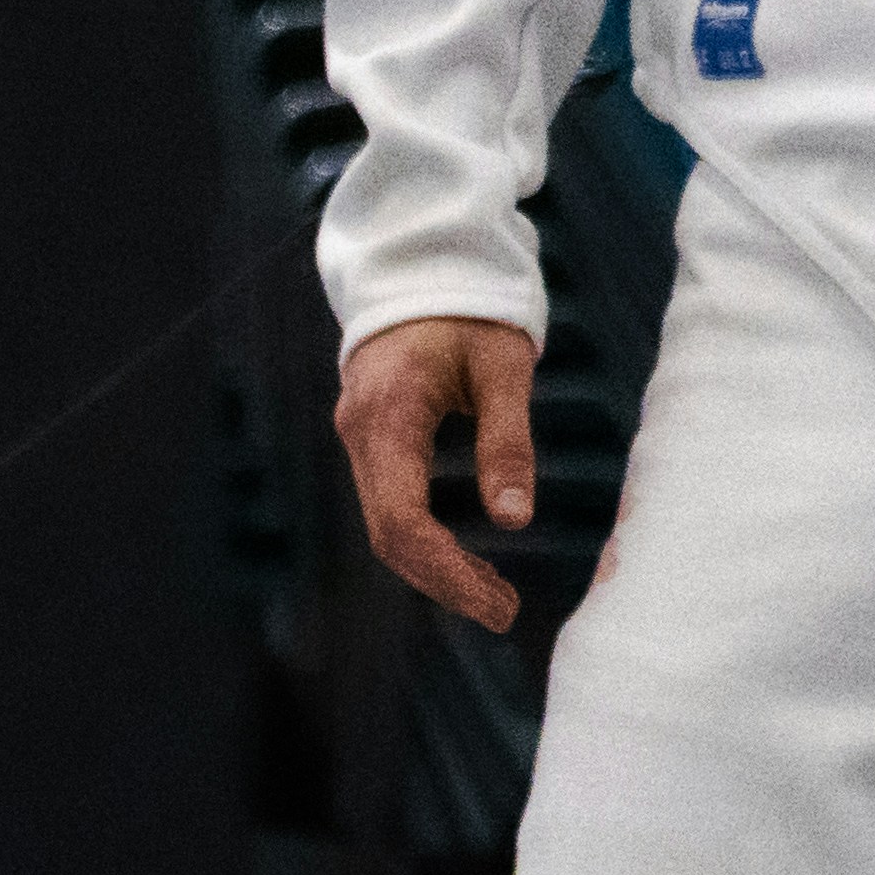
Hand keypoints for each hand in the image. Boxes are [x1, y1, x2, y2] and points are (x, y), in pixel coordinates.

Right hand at [336, 315, 539, 629]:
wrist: (423, 263)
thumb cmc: (473, 310)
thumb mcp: (504, 366)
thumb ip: (507, 440)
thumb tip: (515, 519)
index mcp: (389, 417)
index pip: (402, 520)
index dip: (445, 570)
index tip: (493, 601)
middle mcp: (360, 433)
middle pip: (388, 533)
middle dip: (442, 578)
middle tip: (502, 610)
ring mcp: (359, 435)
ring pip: (385, 522)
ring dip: (433, 563)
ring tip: (493, 593)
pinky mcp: (371, 435)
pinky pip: (389, 500)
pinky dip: (423, 536)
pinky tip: (465, 555)